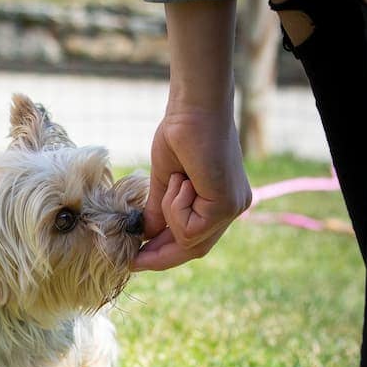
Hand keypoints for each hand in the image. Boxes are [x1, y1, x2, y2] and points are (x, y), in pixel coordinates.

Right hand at [134, 110, 250, 270]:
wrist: (194, 107)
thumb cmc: (179, 133)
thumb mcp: (164, 182)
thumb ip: (158, 212)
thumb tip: (145, 237)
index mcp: (220, 202)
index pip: (193, 240)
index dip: (163, 254)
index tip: (136, 260)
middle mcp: (233, 208)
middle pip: (195, 249)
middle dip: (161, 254)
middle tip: (132, 259)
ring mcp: (233, 207)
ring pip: (190, 240)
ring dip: (169, 215)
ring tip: (172, 181)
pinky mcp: (227, 204)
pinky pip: (190, 228)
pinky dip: (176, 207)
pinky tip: (180, 180)